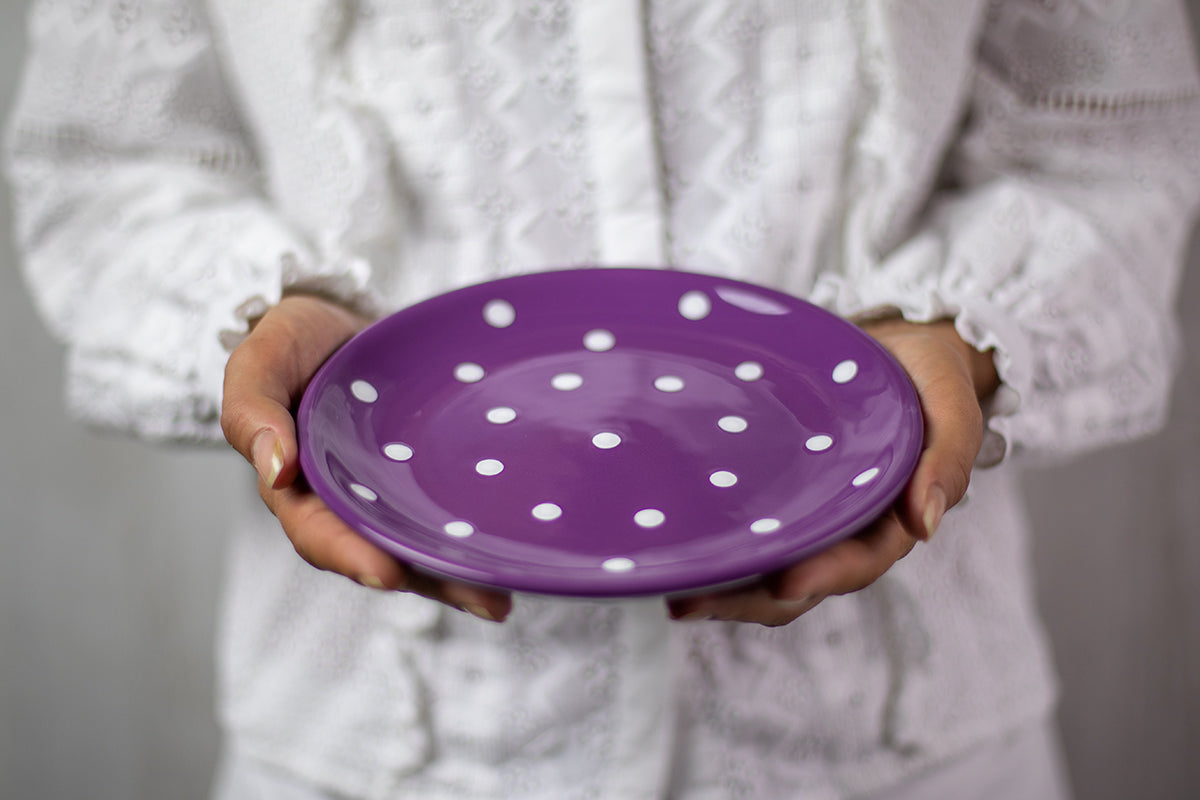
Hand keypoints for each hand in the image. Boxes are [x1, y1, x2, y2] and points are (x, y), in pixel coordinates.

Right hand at [221, 294, 512, 621]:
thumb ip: (253, 412)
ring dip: (461, 574)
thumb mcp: (259, 362)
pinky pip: (444, 509)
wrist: (337, 316)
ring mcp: (387, 489)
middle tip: (482, 598)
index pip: (319, 533)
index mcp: (297, 487)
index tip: (388, 572)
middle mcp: (346, 500)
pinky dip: (472, 534)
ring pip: (420, 541)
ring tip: (505, 595)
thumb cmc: (291, 341)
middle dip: (430, 580)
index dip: (351, 555)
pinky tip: (511, 553)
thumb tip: (276, 470)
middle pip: (383, 551)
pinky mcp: (422, 473)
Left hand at [666, 317, 999, 625]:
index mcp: (890, 520)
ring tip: (670, 586)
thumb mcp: (953, 409)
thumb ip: (946, 460)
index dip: (821, 576)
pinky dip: (713, 543)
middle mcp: (844, 528)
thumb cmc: (932, 380)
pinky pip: (746, 527)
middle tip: (689, 600)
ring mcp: (807, 512)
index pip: (855, 562)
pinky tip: (674, 547)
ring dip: (718, 583)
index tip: (782, 582)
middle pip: (796, 582)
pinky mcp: (776, 489)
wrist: (902, 348)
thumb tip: (924, 524)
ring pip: (762, 565)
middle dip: (745, 598)